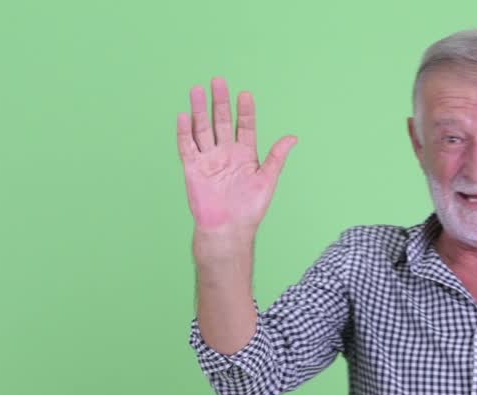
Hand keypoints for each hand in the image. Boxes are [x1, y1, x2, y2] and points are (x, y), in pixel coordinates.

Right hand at [176, 76, 297, 237]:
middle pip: (220, 121)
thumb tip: (292, 137)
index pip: (244, 126)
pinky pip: (187, 146)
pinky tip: (184, 115)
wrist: (228, 230)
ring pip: (202, 129)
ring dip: (199, 110)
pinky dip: (184, 132)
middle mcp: (225, 153)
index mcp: (244, 154)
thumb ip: (276, 157)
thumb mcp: (267, 180)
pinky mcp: (192, 168)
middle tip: (218, 80)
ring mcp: (208, 159)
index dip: (245, 111)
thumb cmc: (249, 210)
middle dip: (220, 101)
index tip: (245, 94)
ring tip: (198, 89)